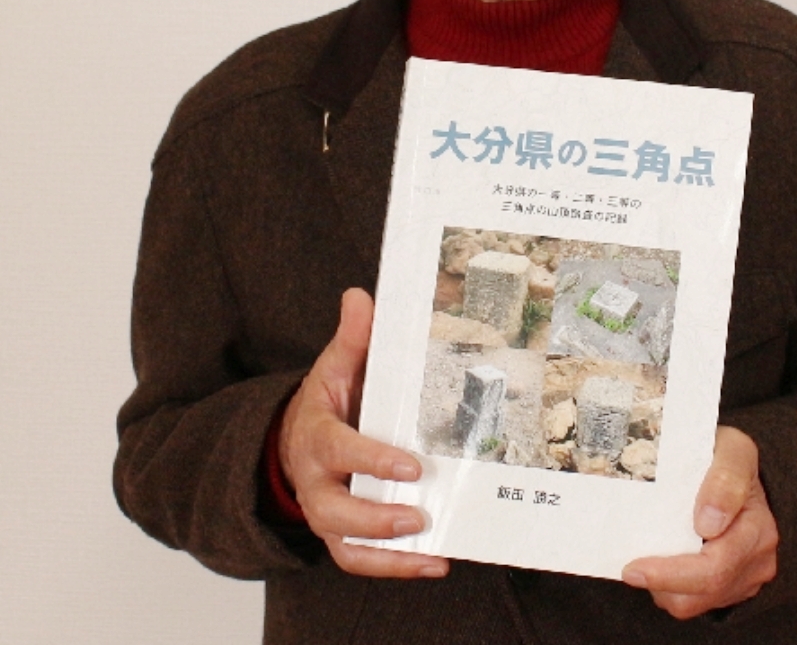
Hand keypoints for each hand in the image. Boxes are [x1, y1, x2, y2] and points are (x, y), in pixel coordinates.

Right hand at [279, 287, 448, 578]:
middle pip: (335, 511)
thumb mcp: (335, 366)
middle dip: (376, 518)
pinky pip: (358, 561)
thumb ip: (353, 337)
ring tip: (431, 545)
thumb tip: (360, 296)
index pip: (340, 451)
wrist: (296, 440)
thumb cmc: (328, 402)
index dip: (372, 461)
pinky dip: (394, 567)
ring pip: (346, 546)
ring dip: (388, 552)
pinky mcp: (339, 536)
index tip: (409, 465)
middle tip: (418, 513)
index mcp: (317, 435)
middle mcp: (316, 482)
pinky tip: (434, 562)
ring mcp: (326, 513)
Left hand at [622, 425, 777, 618]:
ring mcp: (745, 575)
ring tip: (645, 562)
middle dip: (662, 583)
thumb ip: (726, 478)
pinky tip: (661, 562)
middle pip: (704, 589)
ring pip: (697, 602)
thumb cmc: (727, 453)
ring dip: (666, 589)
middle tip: (628, 569)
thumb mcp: (732, 448)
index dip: (672, 573)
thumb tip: (709, 525)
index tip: (635, 565)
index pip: (714, 567)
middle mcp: (758, 559)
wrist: (734, 463)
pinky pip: (698, 600)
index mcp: (758, 529)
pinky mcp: (732, 584)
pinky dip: (674, 588)